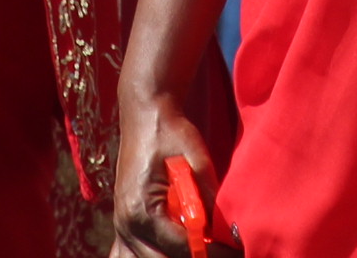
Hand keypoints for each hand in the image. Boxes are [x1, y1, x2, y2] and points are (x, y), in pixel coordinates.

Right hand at [112, 90, 223, 254]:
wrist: (145, 113)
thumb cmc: (171, 132)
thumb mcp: (196, 159)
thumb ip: (209, 196)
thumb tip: (230, 229)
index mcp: (142, 211)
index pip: (182, 248)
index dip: (212, 253)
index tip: (235, 252)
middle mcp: (126, 224)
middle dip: (196, 257)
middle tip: (224, 252)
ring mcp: (121, 226)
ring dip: (172, 257)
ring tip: (200, 247)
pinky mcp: (125, 223)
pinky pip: (131, 253)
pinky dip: (155, 256)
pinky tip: (171, 251)